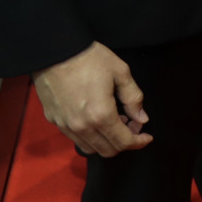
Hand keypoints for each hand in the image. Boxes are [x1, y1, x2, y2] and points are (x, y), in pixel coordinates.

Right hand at [33, 43, 151, 157]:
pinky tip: (97, 119)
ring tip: (116, 121)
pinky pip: (75, 139)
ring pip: (90, 148)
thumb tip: (142, 118)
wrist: (54, 51)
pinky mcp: (54, 121)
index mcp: (101, 115)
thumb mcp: (121, 72)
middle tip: (133, 125)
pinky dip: (90, 137)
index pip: (123, 142)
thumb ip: (134, 98)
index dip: (139, 142)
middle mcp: (82, 126)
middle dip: (125, 142)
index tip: (147, 136)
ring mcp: (65, 126)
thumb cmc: (89, 58)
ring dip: (107, 141)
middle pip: (107, 150)